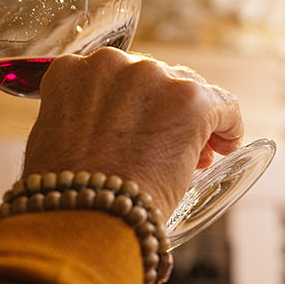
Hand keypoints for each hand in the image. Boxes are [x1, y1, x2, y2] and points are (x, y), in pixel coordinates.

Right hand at [21, 48, 243, 217]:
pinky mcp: (190, 100)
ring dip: (194, 122)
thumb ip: (80, 119)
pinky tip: (226, 144)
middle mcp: (112, 64)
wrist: (85, 219)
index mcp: (72, 71)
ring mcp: (152, 78)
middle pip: (157, 81)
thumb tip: (104, 129)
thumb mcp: (55, 142)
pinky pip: (223, 105)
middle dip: (165, 113)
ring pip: (190, 91)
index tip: (142, 129)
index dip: (136, 106)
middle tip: (169, 150)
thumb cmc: (68, 195)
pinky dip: (229, 125)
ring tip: (197, 156)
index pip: (117, 78)